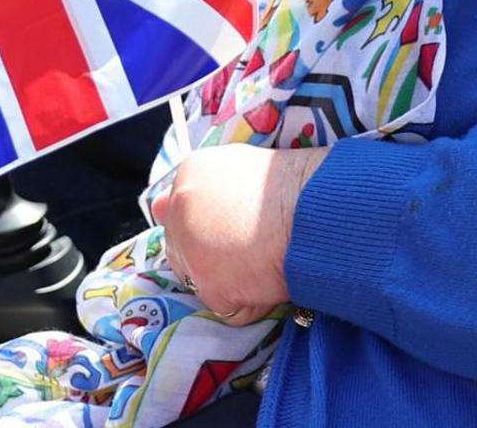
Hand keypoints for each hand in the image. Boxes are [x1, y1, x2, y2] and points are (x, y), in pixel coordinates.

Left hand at [150, 145, 326, 323]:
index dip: (208, 230)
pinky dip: (252, 305)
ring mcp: (192, 250)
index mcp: (189, 176)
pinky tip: (272, 280)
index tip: (233, 232)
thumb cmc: (293, 185)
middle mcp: (181, 209)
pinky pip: (229, 310)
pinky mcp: (211, 287)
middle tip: (252, 249)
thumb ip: (201, 186)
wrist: (318, 208)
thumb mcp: (240, 166)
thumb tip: (157, 208)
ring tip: (265, 261)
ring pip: (202, 283)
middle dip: (213, 259)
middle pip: (183, 252)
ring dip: (232, 283)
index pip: (179, 216)